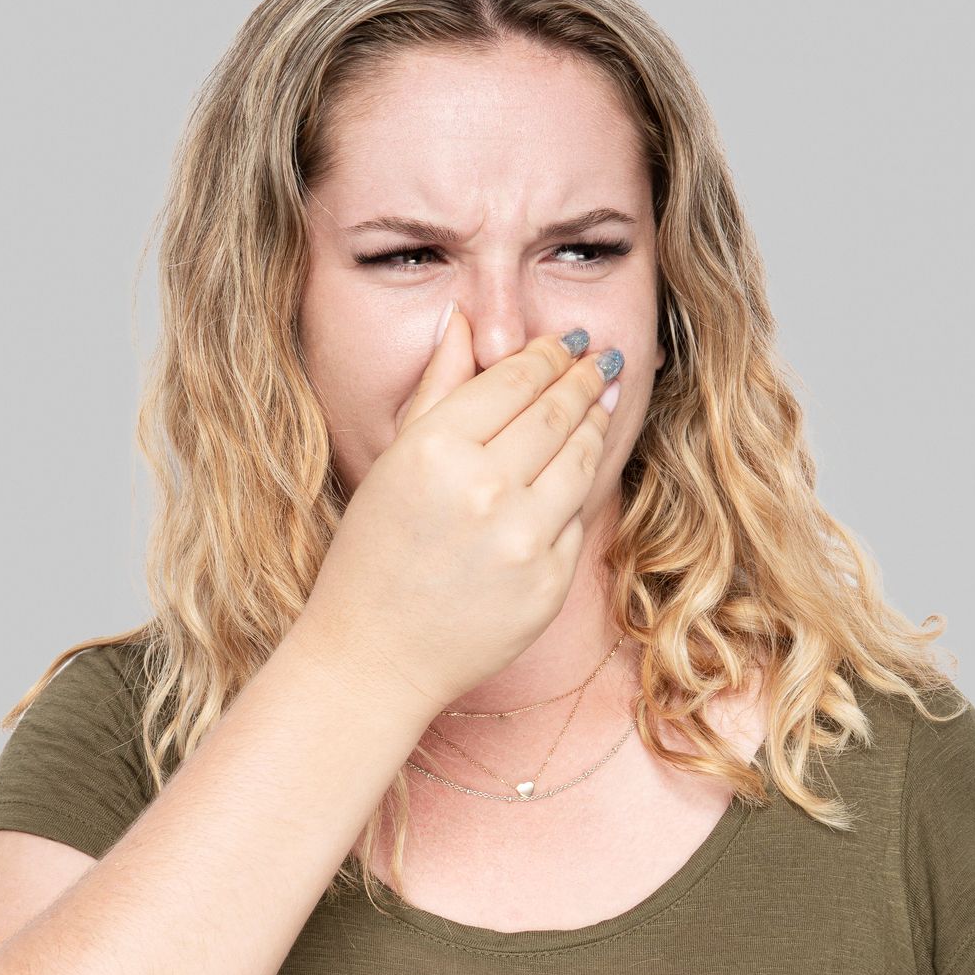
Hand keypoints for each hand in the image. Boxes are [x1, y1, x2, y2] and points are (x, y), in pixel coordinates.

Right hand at [288, 301, 622, 715]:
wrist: (376, 656)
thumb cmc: (372, 554)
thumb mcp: (393, 460)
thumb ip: (438, 385)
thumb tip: (464, 318)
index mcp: (435, 450)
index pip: (515, 380)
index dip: (548, 354)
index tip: (567, 340)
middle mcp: (484, 490)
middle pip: (557, 412)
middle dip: (585, 378)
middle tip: (602, 358)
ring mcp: (523, 540)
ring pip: (581, 459)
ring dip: (596, 422)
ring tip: (603, 399)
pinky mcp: (550, 583)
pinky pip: (576, 519)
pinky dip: (577, 490)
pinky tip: (578, 465)